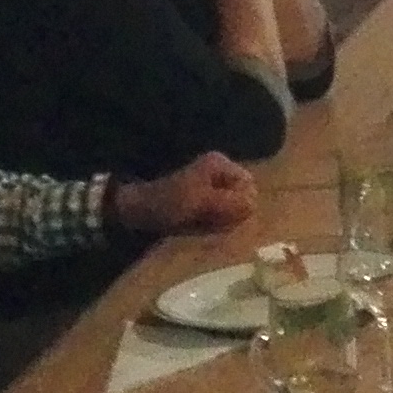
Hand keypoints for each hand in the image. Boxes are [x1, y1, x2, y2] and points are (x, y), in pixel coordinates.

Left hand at [110, 151, 255, 236]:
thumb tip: (254, 206)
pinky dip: (212, 225)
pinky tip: (198, 227)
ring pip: (233, 210)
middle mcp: (221, 172)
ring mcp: (213, 186)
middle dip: (230, 214)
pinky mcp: (206, 201)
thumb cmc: (170, 203)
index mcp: (221, 165)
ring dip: (220, 222)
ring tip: (200, 225)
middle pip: (243, 198)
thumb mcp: (202, 202)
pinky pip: (222, 216)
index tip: (222, 215)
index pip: (249, 187)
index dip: (240, 204)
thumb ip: (231, 203)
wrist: (138, 212)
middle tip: (209, 222)